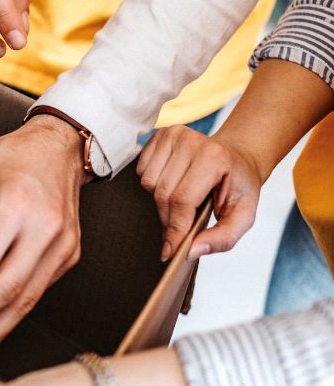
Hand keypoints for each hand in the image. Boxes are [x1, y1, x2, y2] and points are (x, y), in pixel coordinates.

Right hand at [137, 125, 262, 260]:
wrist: (238, 155)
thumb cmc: (239, 184)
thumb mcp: (243, 216)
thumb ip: (223, 238)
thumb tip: (192, 251)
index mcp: (214, 157)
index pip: (182, 200)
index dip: (175, 229)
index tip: (169, 251)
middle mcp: (190, 140)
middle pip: (163, 194)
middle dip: (169, 218)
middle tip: (183, 225)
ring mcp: (172, 134)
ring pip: (148, 183)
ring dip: (161, 200)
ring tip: (183, 198)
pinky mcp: (159, 134)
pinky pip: (141, 171)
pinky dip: (154, 184)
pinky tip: (173, 181)